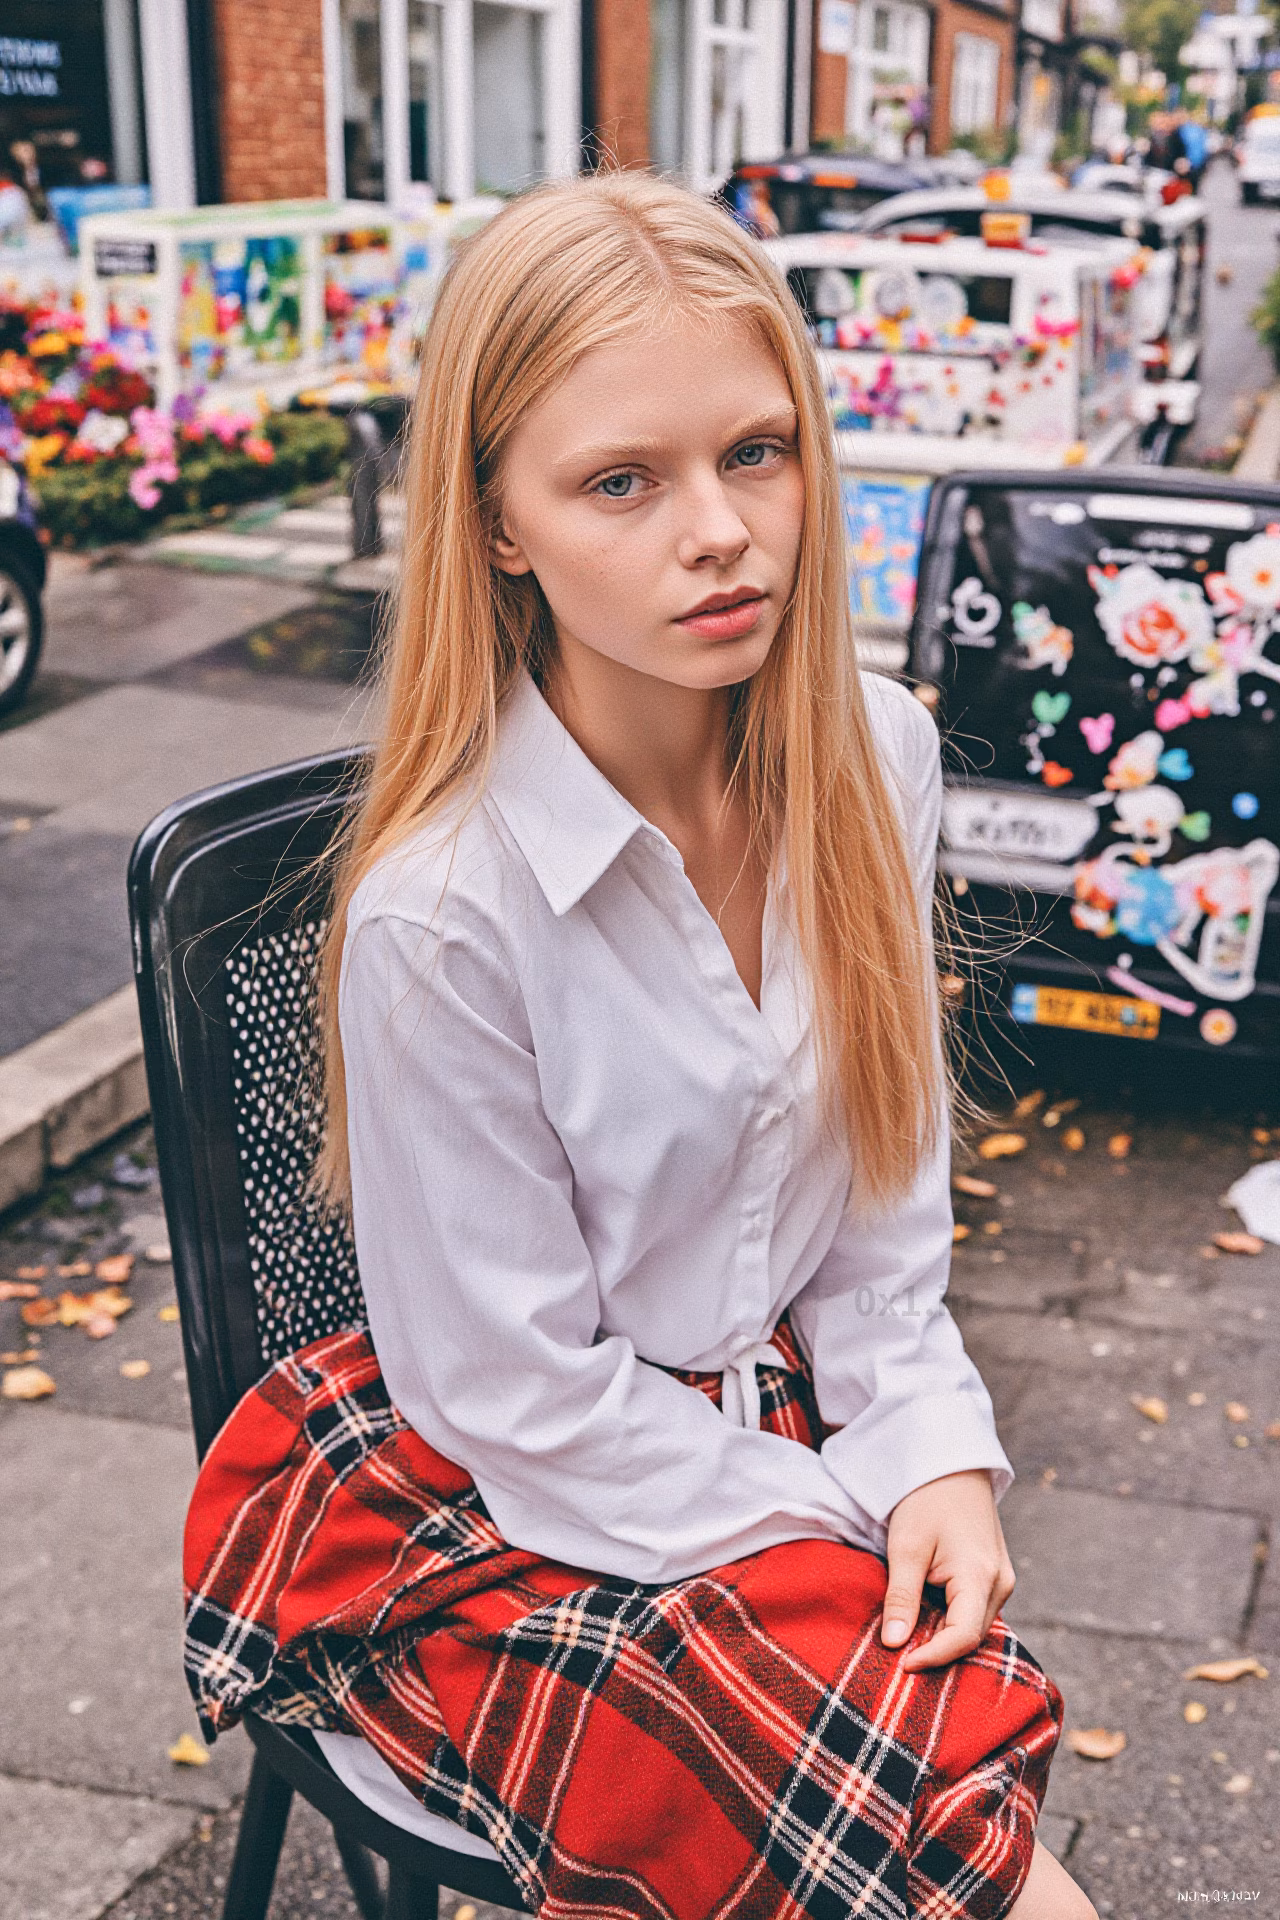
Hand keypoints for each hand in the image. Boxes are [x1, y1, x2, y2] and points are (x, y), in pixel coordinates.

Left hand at [880, 1469, 1013, 1671]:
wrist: (950, 1464)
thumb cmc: (926, 1501)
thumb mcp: (906, 1547)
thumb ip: (902, 1598)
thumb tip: (894, 1644)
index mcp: (981, 1576)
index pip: (963, 1638)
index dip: (932, 1657)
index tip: (900, 1665)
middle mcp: (1000, 1584)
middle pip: (971, 1637)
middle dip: (937, 1651)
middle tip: (899, 1656)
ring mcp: (1001, 1580)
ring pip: (973, 1626)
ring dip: (943, 1635)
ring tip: (908, 1636)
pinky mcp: (994, 1576)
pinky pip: (974, 1610)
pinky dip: (950, 1619)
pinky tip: (924, 1615)